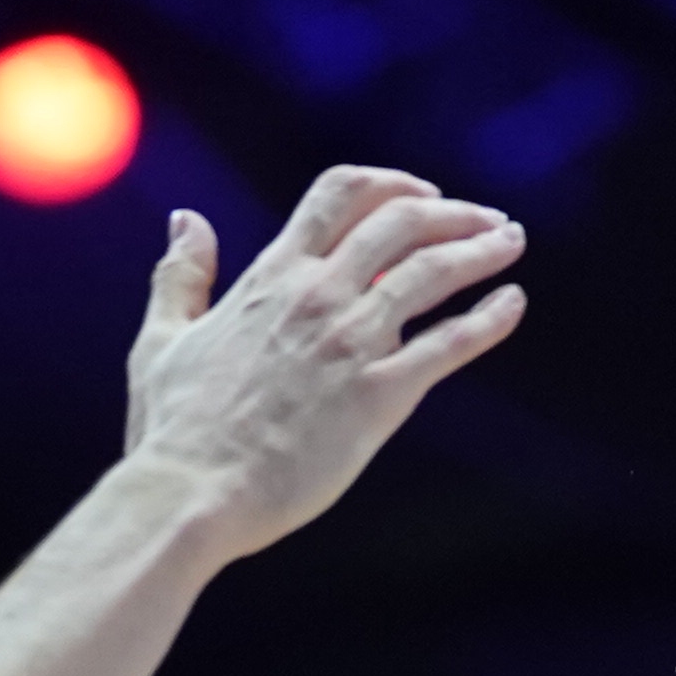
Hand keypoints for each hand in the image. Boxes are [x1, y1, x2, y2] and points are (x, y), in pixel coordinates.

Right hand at [119, 168, 527, 559]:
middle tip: (485, 219)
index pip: (339, 196)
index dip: (388, 183)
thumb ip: (182, 276)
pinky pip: (449, 344)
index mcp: (271, 277)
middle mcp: (317, 296)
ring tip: (510, 242)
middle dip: (451, 211)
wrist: (193, 492)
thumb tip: (186, 219)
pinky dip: (489, 318)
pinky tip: (513, 304)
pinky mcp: (380, 394)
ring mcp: (352, 341)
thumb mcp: (162, 338)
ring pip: (433, 270)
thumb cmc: (174, 429)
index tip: (420, 192)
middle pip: (400, 220)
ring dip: (481, 248)